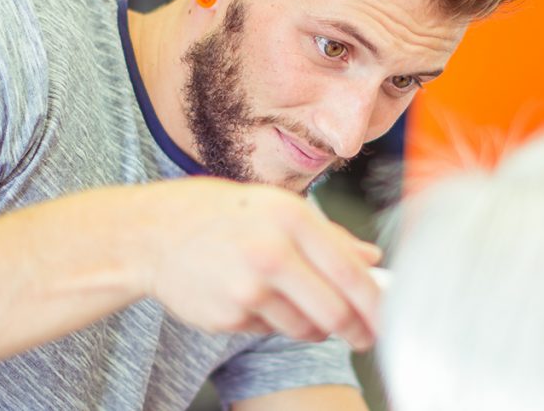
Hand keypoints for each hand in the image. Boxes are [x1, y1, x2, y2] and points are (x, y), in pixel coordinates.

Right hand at [136, 178, 381, 349]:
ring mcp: (248, 288)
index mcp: (292, 218)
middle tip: (361, 336)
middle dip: (355, 330)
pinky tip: (251, 295)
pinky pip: (269, 331)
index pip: (351, 274)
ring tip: (290, 300)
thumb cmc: (221, 214)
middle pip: (335, 313)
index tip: (388, 319)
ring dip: (311, 325)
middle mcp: (272, 252)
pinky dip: (271, 322)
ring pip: (305, 328)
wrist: (154, 233)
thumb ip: (328, 235)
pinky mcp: (229, 316)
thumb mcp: (276, 207)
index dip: (377, 305)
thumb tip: (372, 259)